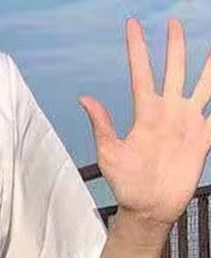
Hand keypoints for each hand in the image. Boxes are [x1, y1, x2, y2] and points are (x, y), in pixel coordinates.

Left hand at [78, 17, 210, 228]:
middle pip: (174, 71)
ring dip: (208, 65)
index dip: (138, 49)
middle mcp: (167, 112)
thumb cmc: (126, 185)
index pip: (142, 73)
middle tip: (174, 22)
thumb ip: (102, 125)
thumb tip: (85, 98)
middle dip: (174, 47)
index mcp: (145, 114)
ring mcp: (187, 123)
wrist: (149, 209)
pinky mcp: (202, 137)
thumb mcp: (110, 154)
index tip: (132, 25)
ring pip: (202, 84)